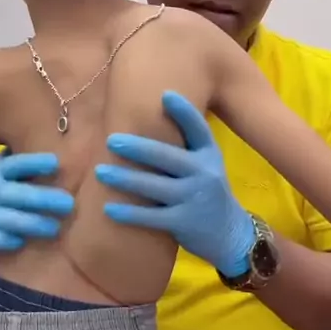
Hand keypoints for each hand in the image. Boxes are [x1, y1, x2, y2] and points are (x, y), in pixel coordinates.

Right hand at [0, 152, 74, 253]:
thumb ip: (18, 163)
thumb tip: (54, 146)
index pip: (15, 164)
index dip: (34, 162)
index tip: (55, 163)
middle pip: (18, 194)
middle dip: (43, 198)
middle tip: (68, 203)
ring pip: (8, 219)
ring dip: (32, 223)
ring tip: (54, 228)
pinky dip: (5, 240)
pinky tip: (20, 241)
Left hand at [96, 91, 255, 276]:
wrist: (230, 234)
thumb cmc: (208, 192)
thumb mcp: (206, 165)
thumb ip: (185, 145)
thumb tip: (151, 114)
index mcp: (209, 155)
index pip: (198, 129)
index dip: (184, 112)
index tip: (164, 95)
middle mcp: (204, 174)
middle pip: (167, 157)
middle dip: (138, 148)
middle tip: (111, 140)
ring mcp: (194, 199)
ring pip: (154, 186)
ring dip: (125, 179)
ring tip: (100, 172)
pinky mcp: (184, 223)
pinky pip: (151, 217)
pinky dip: (129, 213)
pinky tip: (108, 208)